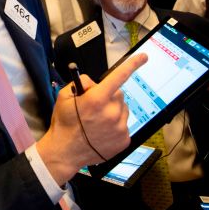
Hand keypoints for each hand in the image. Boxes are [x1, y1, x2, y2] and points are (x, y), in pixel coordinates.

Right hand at [37, 53, 148, 185]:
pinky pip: (124, 124)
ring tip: (97, 122)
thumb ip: (82, 83)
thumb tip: (95, 83)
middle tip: (94, 107)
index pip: (119, 76)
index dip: (133, 64)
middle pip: (118, 94)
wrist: (65, 152)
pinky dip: (115, 125)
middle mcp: (112, 112)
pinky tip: (102, 131)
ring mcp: (120, 127)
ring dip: (113, 111)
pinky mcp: (124, 139)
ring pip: (122, 109)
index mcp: (97, 99)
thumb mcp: (64, 97)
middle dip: (108, 96)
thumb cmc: (64, 123)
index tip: (144, 57)